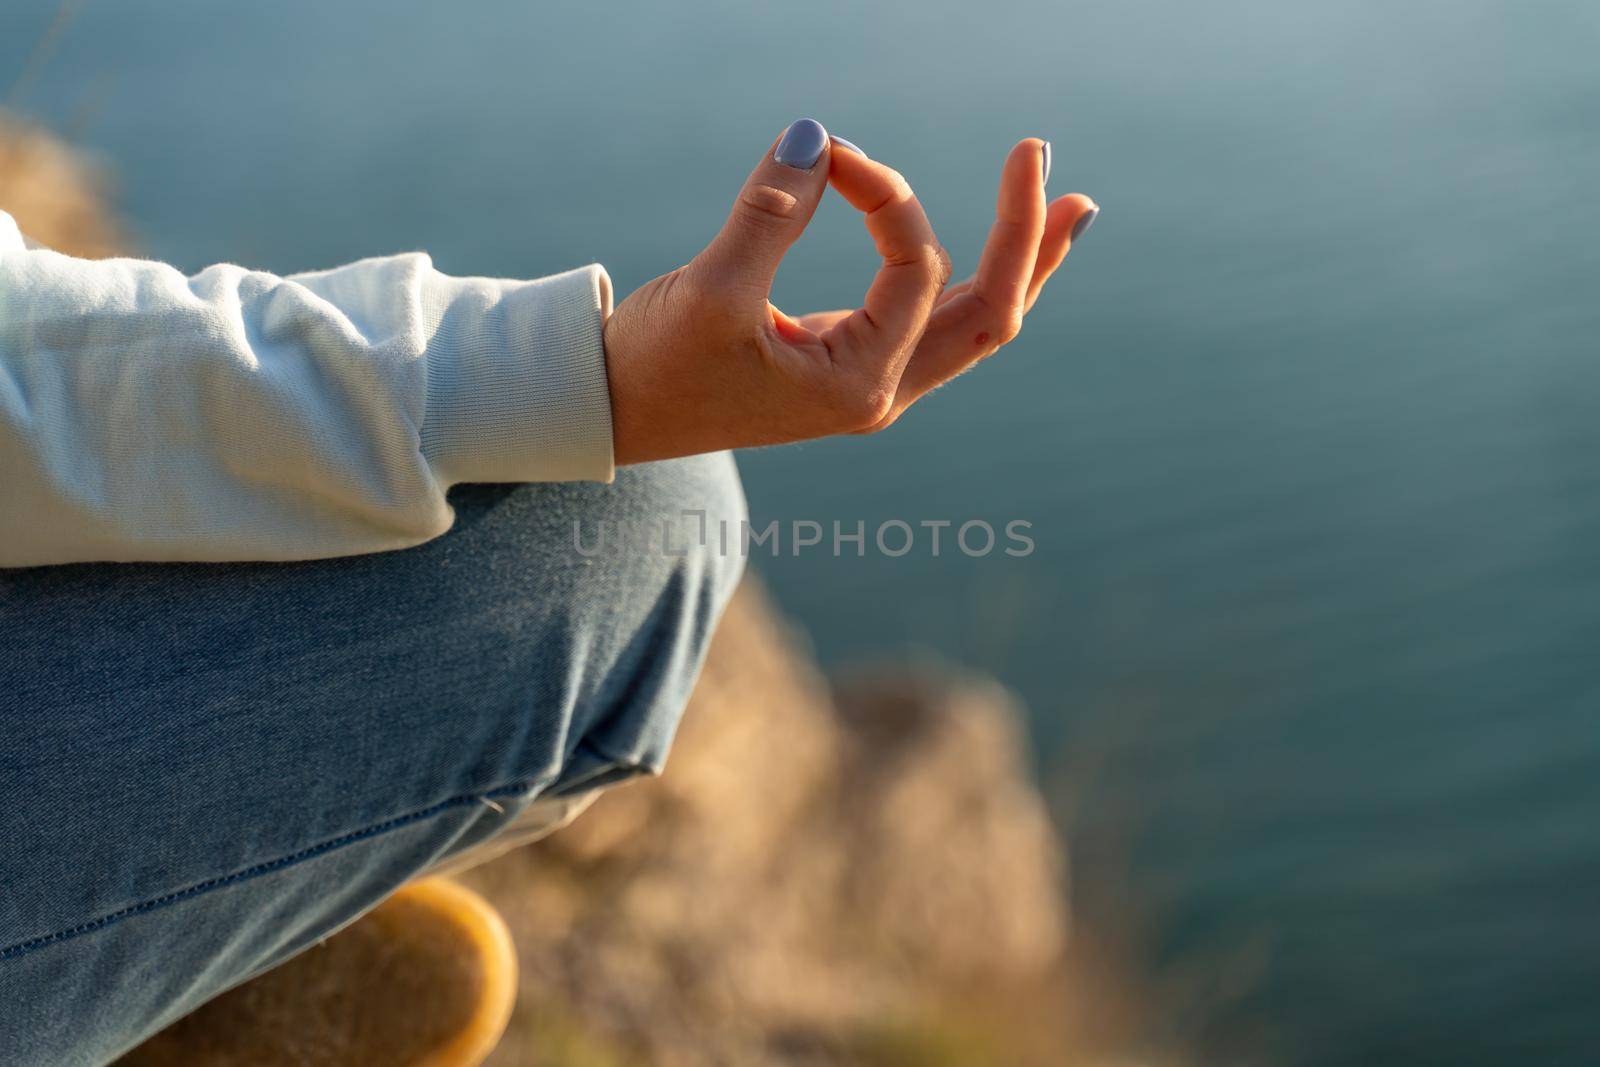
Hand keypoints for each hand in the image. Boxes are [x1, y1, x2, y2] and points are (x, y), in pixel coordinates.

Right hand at [601, 119, 1097, 464]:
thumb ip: (767, 213)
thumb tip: (814, 134)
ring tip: (1072, 206)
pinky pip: (934, 319)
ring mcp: (870, 380)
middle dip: (1025, 239)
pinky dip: (973, 279)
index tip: (827, 149)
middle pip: (990, 315)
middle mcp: (879, 389)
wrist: (613, 412)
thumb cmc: (655, 366)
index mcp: (858, 386)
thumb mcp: (708, 290)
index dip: (884, 194)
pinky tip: (1000, 248)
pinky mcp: (848, 360)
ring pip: (971, 321)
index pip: (912, 269)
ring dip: (1019, 263)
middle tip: (1042, 159)